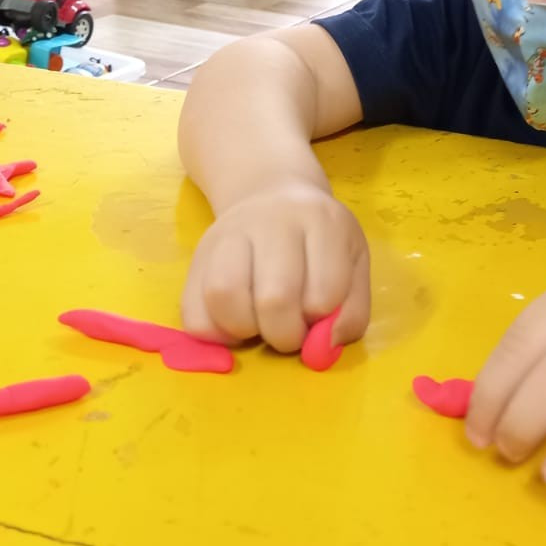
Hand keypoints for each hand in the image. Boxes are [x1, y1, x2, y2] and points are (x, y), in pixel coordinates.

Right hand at [180, 183, 369, 352]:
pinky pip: (193, 312)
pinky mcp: (197, 256)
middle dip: (285, 334)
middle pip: (274, 297)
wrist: (270, 195)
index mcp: (321, 221)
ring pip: (224, 296)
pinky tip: (234, 324)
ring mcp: (228, 234)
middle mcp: (272, 221)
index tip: (318, 319)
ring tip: (258, 326)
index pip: (324, 291)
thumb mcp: (353, 264)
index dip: (322, 321)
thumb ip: (351, 312)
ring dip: (244, 330)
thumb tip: (323, 350)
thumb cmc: (319, 239)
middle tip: (289, 332)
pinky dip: (213, 334)